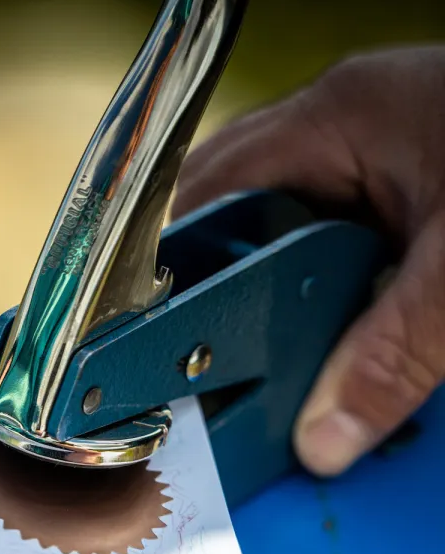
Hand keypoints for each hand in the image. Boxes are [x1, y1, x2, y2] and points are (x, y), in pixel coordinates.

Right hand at [174, 46, 444, 476]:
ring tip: (272, 340)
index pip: (208, 188)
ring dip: (273, 276)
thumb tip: (323, 436)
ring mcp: (372, 140)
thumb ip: (393, 354)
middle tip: (214, 347)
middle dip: (222, 275)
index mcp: (337, 117)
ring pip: (276, 216)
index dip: (173, 259)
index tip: (152, 328)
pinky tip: (330, 316)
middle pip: (232, 203)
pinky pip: (326, 222)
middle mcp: (342, 119)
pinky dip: (319, 273)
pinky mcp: (400, 168)